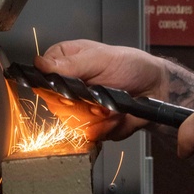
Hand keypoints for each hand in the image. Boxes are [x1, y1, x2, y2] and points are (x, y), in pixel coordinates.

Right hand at [37, 39, 166, 139]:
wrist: (154, 88)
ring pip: (73, 123)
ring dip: (98, 116)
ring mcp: (77, 109)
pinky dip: (107, 127)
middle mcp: (66, 88)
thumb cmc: (131, 65)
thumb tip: (40, 64)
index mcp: (64, 64)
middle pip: (57, 106)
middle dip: (83, 104)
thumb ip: (72, 63)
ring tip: (113, 103)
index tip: (74, 89)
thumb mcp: (102, 58)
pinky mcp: (90, 126)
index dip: (56, 89)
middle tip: (101, 92)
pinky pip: (90, 135)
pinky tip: (117, 115)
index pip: (42, 80)